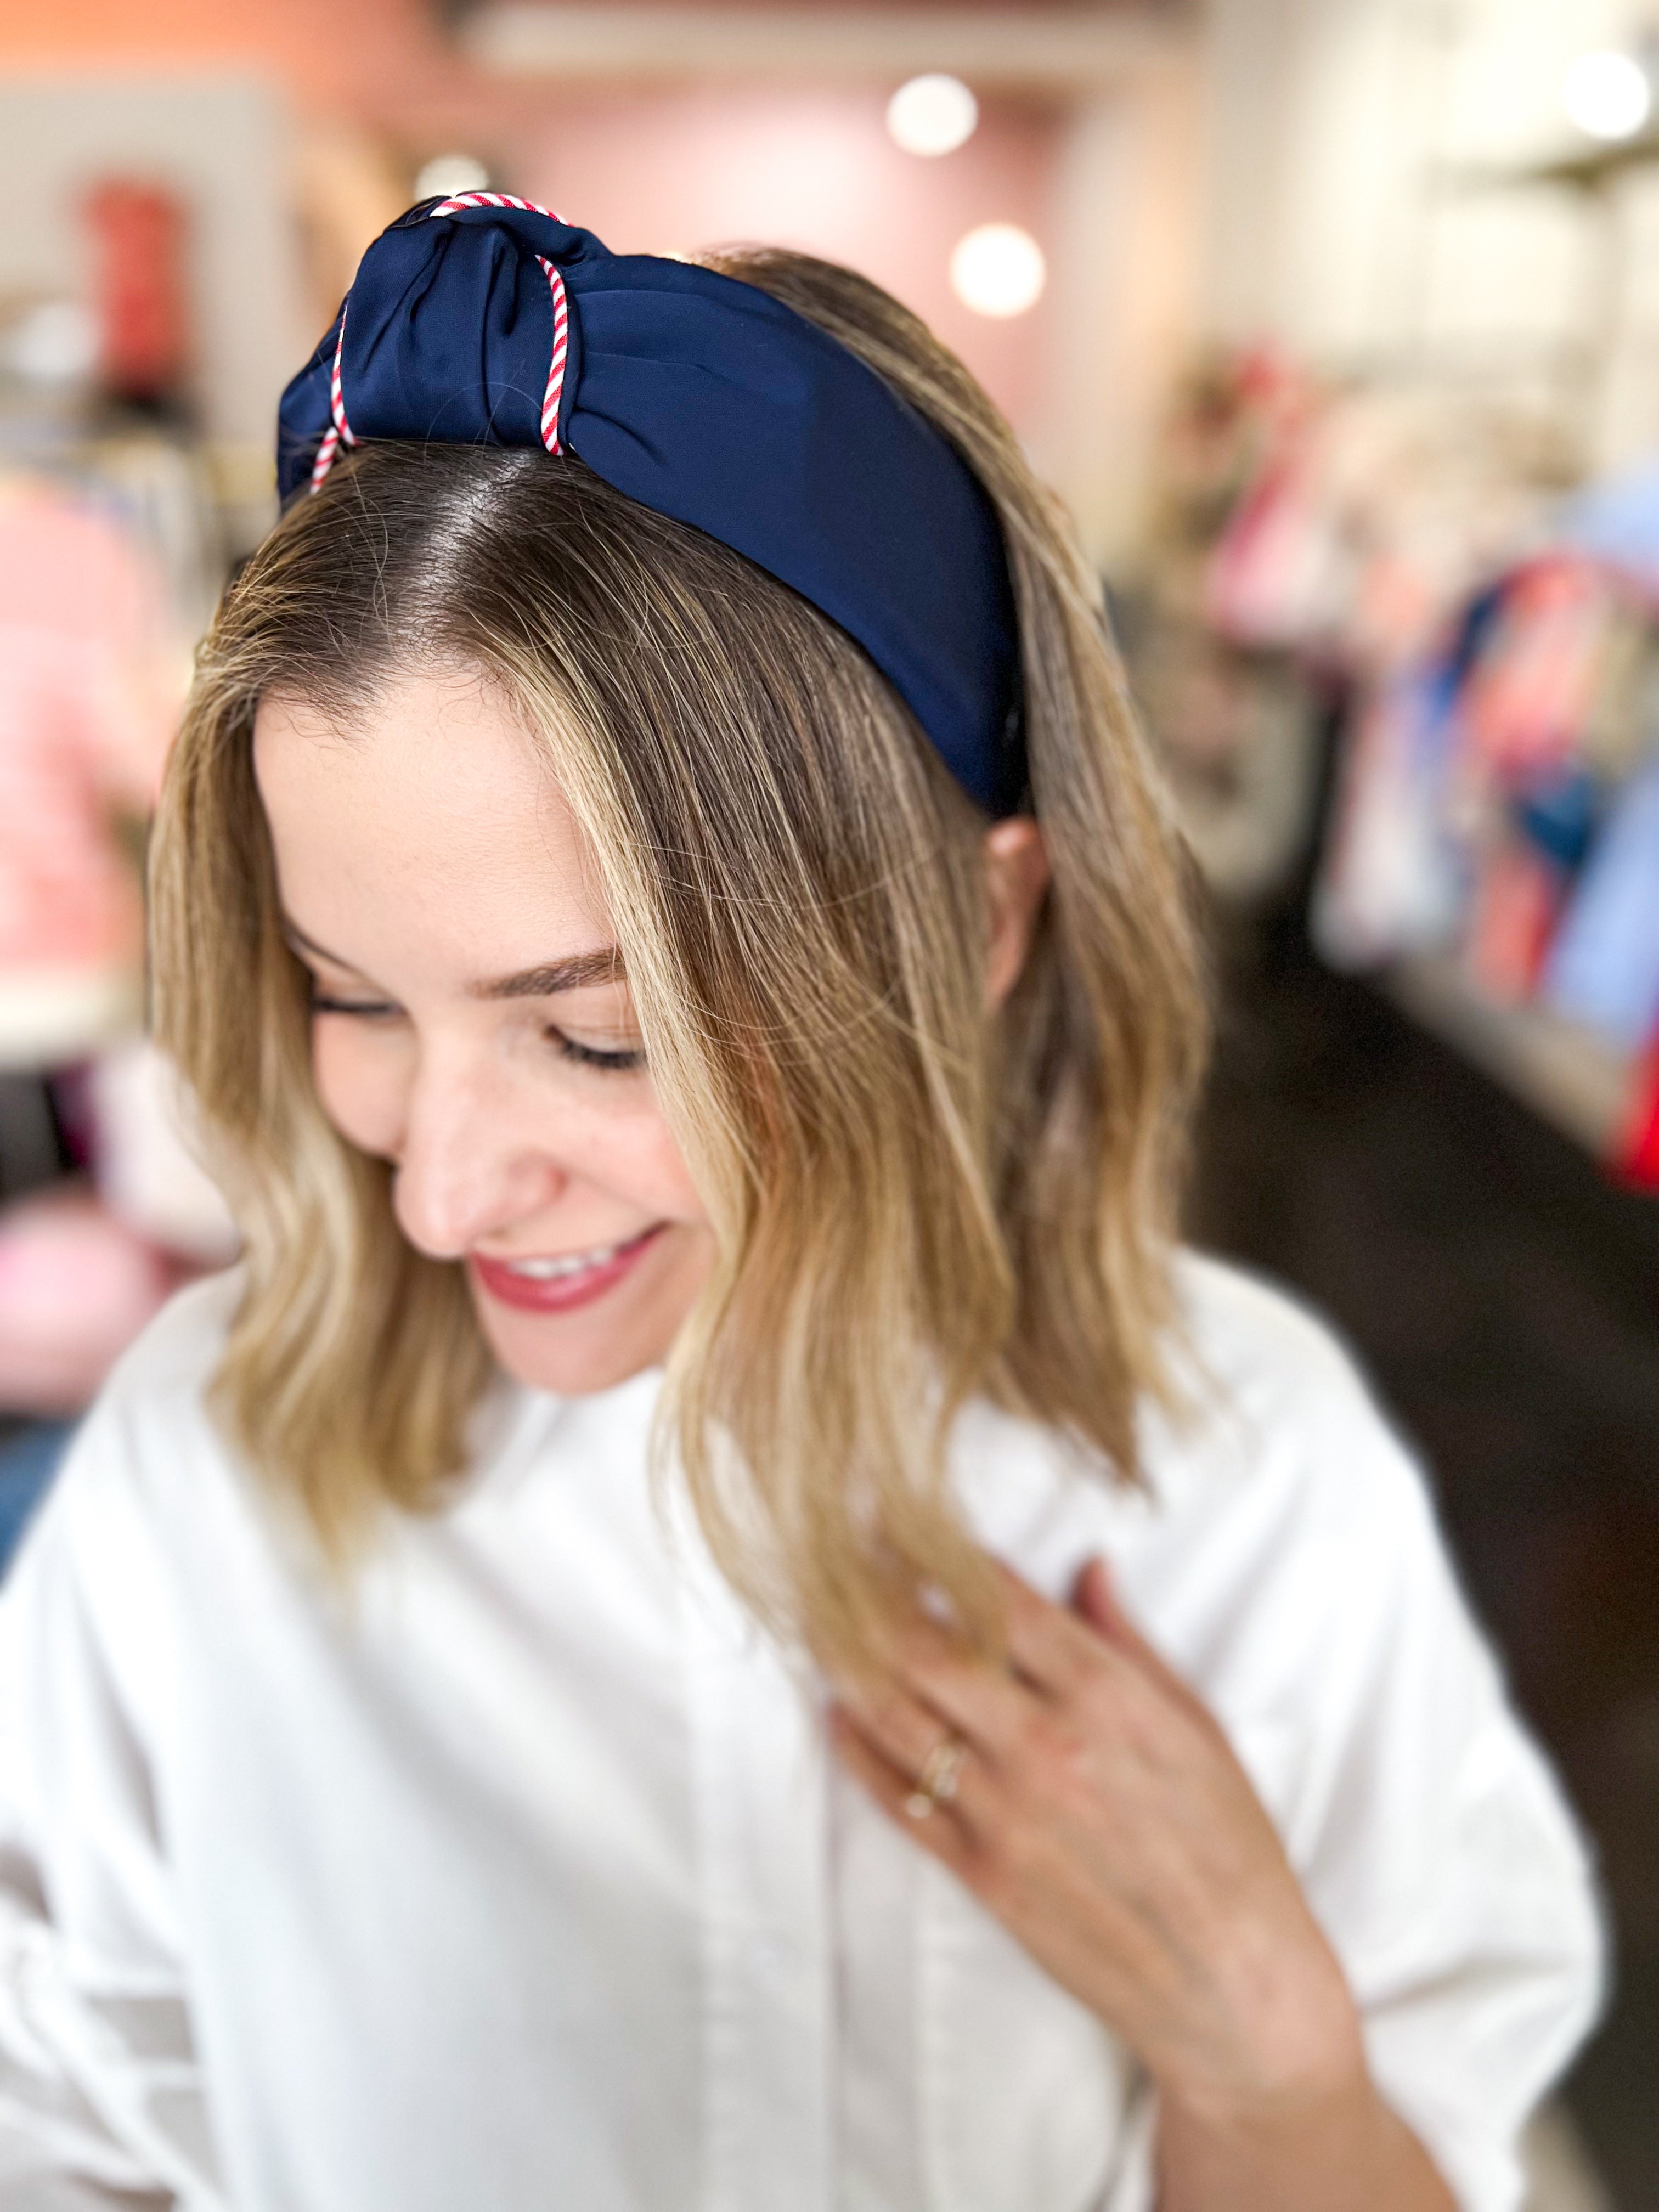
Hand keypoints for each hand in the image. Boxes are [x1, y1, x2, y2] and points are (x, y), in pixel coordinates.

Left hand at [829, 1559, 1455, 2210]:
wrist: (1231, 1982)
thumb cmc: (1228, 1847)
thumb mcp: (1197, 1725)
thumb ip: (1129, 1641)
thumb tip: (1088, 1567)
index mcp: (1105, 1696)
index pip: (997, 1598)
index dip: (935, 1551)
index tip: (896, 1521)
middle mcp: (1046, 1744)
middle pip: (926, 1648)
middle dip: (872, 1596)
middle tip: (835, 1560)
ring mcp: (1007, 1811)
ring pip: (898, 1715)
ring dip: (848, 1662)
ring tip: (817, 1620)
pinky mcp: (983, 1873)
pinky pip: (897, 1799)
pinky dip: (857, 1750)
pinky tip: (835, 1712)